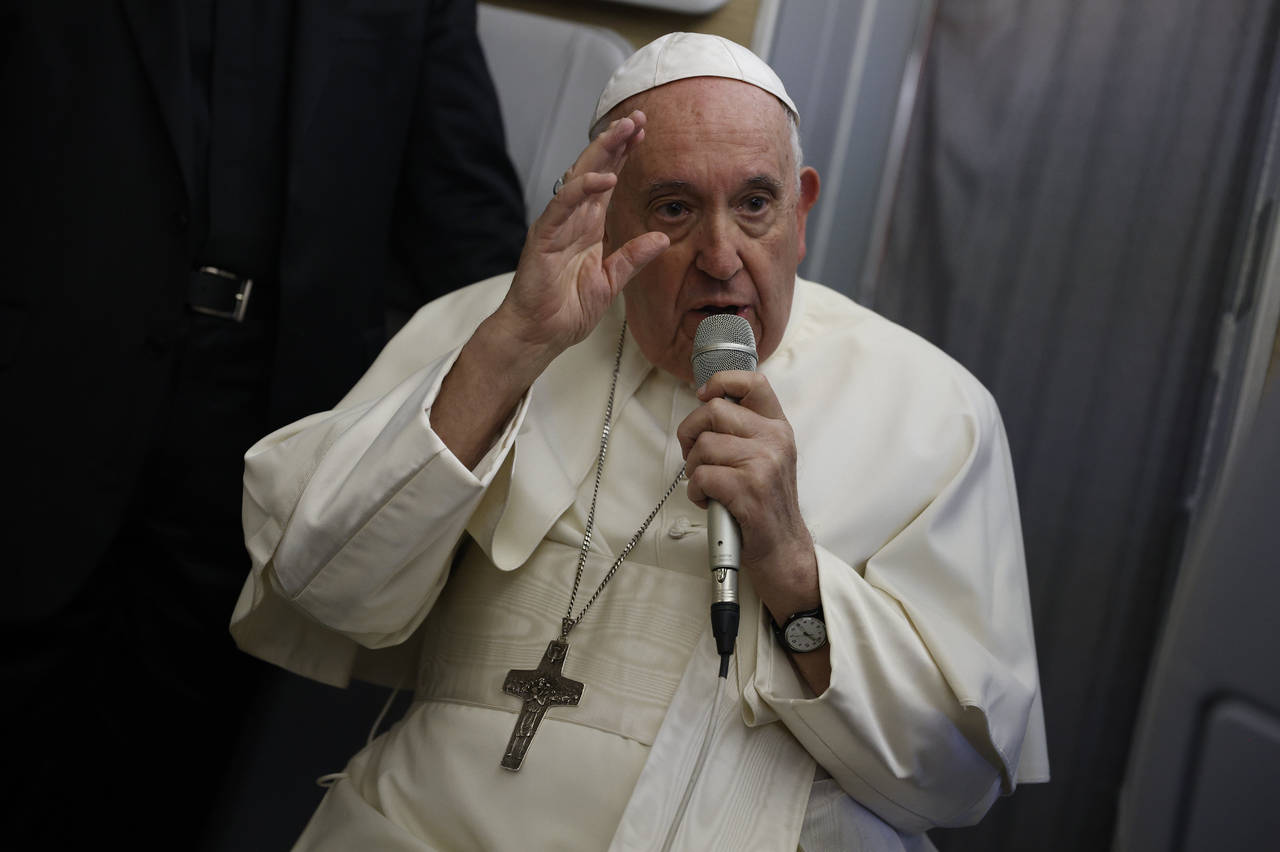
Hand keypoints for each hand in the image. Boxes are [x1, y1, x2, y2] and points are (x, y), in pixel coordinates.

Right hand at [493, 112, 668, 364]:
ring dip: (602, 153)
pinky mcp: (542, 237)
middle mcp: (572, 220)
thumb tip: (662, 238)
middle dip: (616, 143)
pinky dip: (581, 189)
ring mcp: (556, 225)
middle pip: (595, 170)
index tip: (644, 135)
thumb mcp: (611, 282)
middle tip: (637, 119)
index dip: (624, 157)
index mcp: (588, 228)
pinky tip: (603, 177)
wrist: (540, 334)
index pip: (608, 183)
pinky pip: (562, 206)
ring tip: (623, 131)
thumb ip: (633, 258)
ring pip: (579, 178)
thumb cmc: (566, 311)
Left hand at [677, 371, 818, 615]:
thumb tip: (705, 404)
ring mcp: (763, 464)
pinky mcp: (748, 489)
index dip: (721, 381)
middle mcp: (774, 440)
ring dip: (693, 468)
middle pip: (713, 411)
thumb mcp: (767, 456)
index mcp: (778, 427)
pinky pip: (701, 476)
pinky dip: (696, 492)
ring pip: (703, 446)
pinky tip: (710, 501)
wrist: (782, 548)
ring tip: (708, 485)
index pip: (753, 382)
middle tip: (695, 455)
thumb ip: (744, 429)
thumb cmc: (765, 502)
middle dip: (691, 433)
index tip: (704, 396)